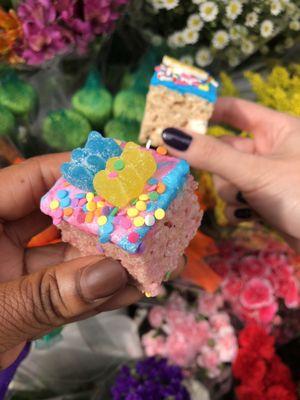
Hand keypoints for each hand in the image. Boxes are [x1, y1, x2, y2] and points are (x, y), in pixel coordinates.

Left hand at [0, 155, 141, 368]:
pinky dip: (99, 292)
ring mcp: (15, 268)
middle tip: (146, 215)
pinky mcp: (29, 297)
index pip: (30, 179)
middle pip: (59, 214)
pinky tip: (132, 289)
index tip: (121, 172)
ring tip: (152, 256)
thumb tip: (110, 274)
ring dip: (111, 260)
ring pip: (69, 254)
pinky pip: (68, 289)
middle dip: (104, 218)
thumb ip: (45, 296)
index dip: (77, 172)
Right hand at [162, 97, 299, 250]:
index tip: (173, 119)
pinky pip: (235, 200)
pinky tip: (251, 217)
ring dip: (231, 193)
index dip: (204, 112)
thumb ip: (211, 155)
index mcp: (276, 129)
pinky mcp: (263, 202)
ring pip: (226, 178)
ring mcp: (265, 177)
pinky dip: (237, 210)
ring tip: (250, 203)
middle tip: (193, 169)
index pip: (232, 109)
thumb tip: (169, 136)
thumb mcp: (255, 172)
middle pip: (223, 150)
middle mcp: (270, 150)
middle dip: (217, 166)